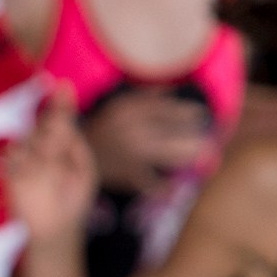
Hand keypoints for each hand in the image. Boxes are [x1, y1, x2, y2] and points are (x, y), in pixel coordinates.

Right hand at [3, 96, 99, 247]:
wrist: (55, 230)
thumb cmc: (72, 200)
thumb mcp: (83, 173)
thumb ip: (76, 149)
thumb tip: (65, 127)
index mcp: (63, 145)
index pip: (61, 119)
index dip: (61, 102)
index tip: (62, 85)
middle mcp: (43, 147)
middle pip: (46, 125)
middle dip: (53, 124)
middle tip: (62, 130)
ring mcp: (27, 159)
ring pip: (30, 139)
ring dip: (41, 146)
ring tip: (49, 169)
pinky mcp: (12, 172)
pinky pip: (14, 154)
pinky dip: (22, 158)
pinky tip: (32, 171)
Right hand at [80, 87, 214, 194]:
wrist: (69, 154)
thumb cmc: (101, 128)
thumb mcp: (119, 106)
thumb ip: (145, 97)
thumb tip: (173, 89)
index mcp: (129, 111)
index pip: (165, 110)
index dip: (186, 112)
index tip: (201, 114)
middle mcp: (131, 130)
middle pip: (170, 131)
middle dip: (192, 134)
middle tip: (207, 137)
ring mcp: (129, 153)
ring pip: (167, 154)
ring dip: (186, 155)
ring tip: (200, 154)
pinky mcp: (125, 173)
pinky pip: (149, 182)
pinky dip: (161, 187)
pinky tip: (172, 188)